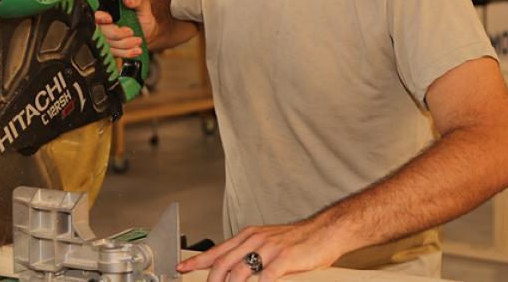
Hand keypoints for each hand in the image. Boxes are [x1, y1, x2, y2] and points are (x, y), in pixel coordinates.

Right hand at [94, 0, 155, 57]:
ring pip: (109, 44)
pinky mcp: (112, 49)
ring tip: (138, 41)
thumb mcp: (142, 4)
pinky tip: (136, 50)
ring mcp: (107, 37)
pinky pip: (115, 54)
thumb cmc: (142, 15)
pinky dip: (126, 53)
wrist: (148, 30)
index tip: (109, 19)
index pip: (97, 14)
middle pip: (102, 31)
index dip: (100, 17)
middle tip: (131, 32)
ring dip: (124, 44)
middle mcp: (105, 24)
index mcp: (108, 10)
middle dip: (117, 34)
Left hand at [176, 219, 348, 281]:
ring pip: (239, 273)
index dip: (197, 261)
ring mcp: (269, 249)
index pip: (217, 250)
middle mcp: (255, 240)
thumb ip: (251, 253)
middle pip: (222, 264)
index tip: (180, 267)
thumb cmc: (299, 239)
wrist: (326, 230)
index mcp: (249, 236)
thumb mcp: (268, 241)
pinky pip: (264, 278)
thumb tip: (235, 270)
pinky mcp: (284, 259)